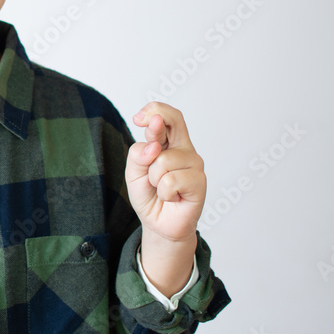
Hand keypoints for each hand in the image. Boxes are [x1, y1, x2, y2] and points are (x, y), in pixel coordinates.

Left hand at [125, 102, 205, 242]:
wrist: (159, 223)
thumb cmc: (149, 194)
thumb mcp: (133, 173)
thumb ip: (138, 156)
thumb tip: (154, 146)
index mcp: (168, 142)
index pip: (167, 117)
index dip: (154, 110)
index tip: (138, 118)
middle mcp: (183, 149)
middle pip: (175, 121)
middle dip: (156, 124)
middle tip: (146, 141)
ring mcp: (193, 164)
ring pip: (163, 160)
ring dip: (153, 178)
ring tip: (161, 189)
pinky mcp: (199, 181)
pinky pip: (170, 181)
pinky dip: (164, 192)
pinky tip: (172, 197)